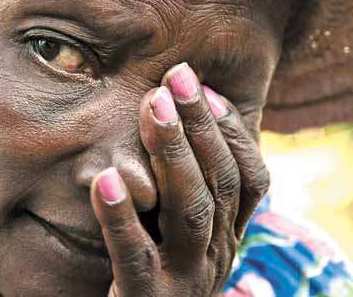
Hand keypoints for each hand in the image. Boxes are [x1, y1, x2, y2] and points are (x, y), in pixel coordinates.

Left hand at [90, 63, 269, 295]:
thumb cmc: (158, 266)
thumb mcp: (182, 227)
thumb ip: (186, 186)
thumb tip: (177, 118)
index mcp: (228, 233)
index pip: (249, 177)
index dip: (230, 130)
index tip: (203, 87)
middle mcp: (217, 253)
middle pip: (219, 183)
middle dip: (201, 125)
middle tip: (176, 78)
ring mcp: (186, 279)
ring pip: (191, 211)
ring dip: (173, 154)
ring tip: (151, 106)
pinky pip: (135, 256)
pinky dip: (122, 216)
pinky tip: (106, 178)